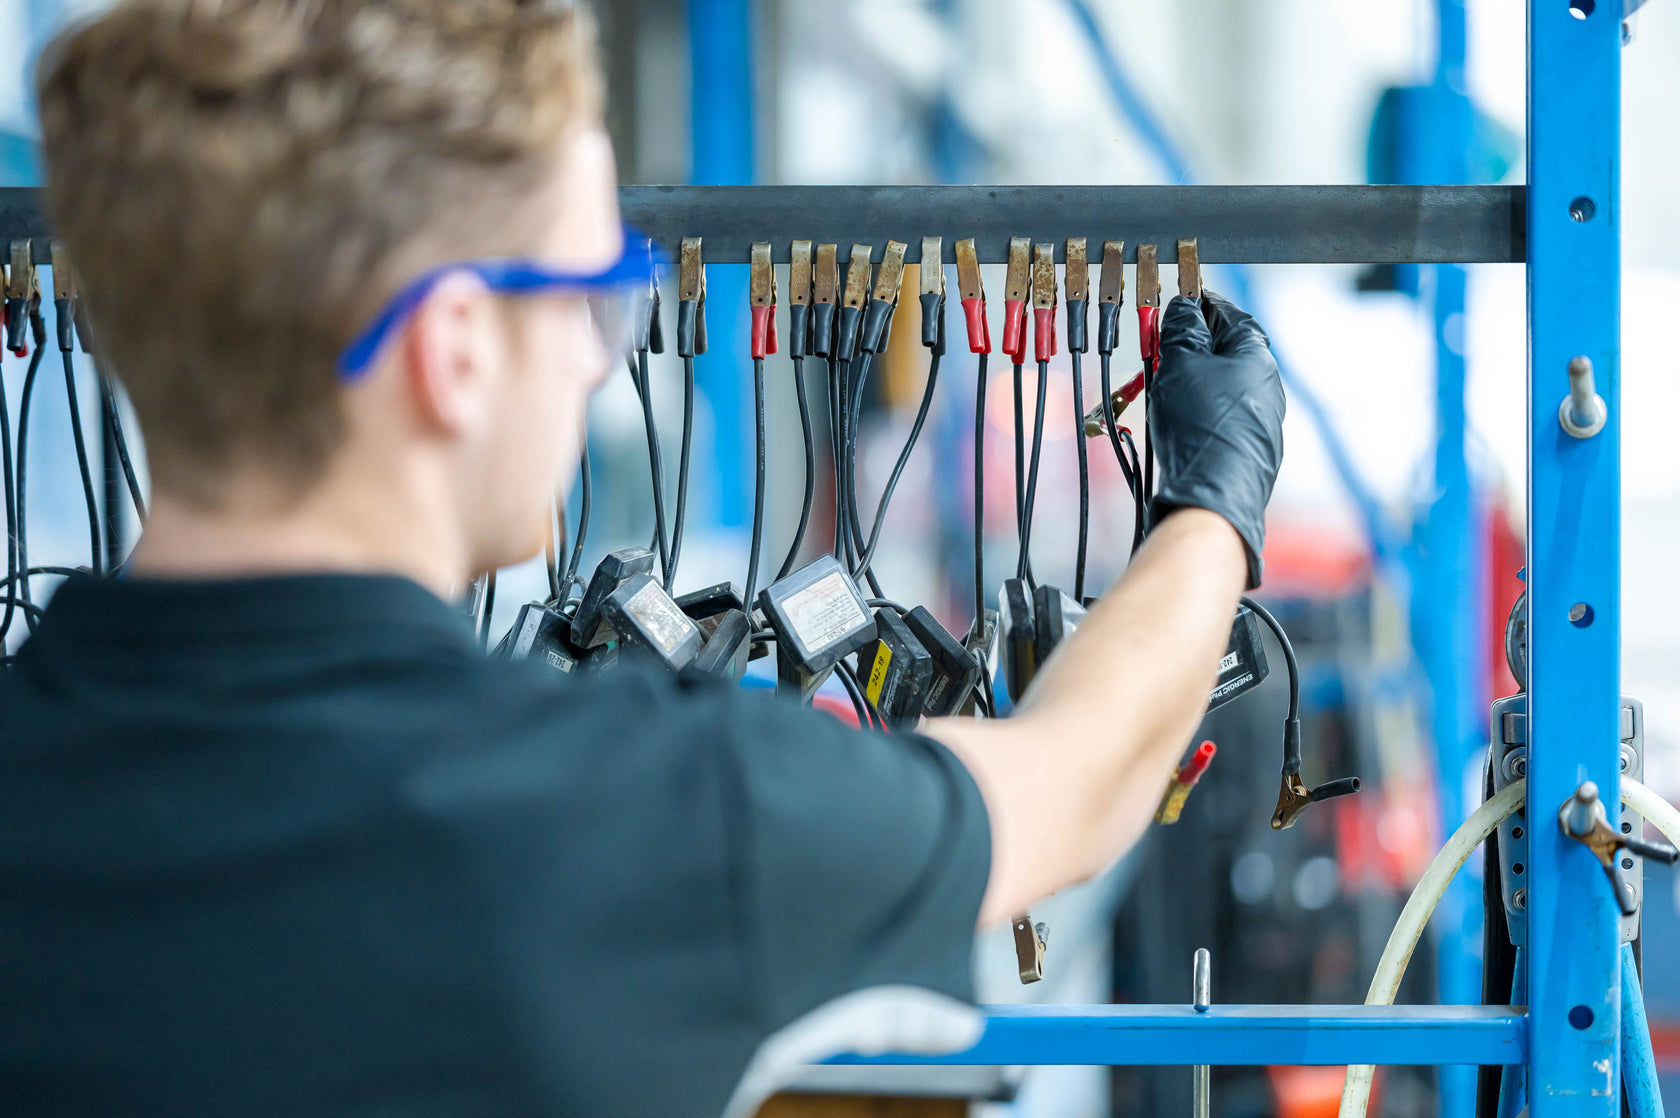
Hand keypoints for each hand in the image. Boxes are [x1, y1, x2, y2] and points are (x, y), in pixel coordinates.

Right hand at [1147, 291, 1284, 588]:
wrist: (1212, 496)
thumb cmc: (1200, 426)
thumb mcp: (1179, 364)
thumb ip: (1180, 330)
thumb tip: (1182, 308)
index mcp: (1257, 359)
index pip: (1231, 316)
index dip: (1199, 308)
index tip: (1174, 309)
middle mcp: (1266, 389)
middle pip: (1225, 354)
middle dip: (1190, 351)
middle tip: (1158, 355)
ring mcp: (1260, 423)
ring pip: (1220, 390)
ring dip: (1190, 386)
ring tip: (1160, 393)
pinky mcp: (1248, 452)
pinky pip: (1219, 421)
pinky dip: (1197, 416)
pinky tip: (1176, 427)